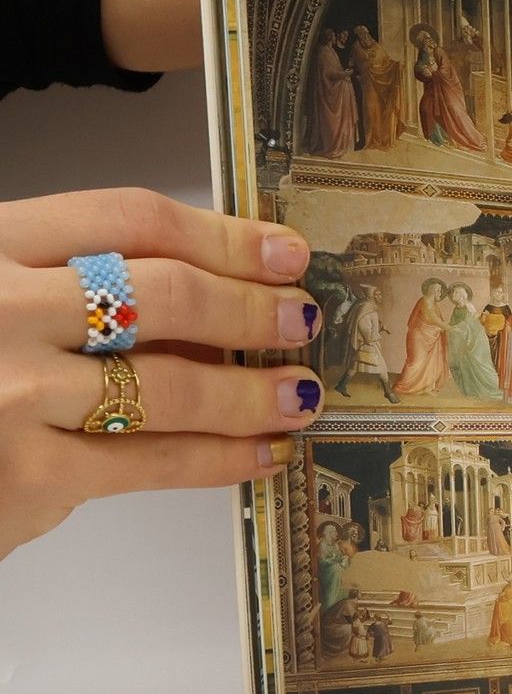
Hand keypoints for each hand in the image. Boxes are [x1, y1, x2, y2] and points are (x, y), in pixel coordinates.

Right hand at [0, 190, 323, 561]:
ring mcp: (11, 392)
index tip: (282, 251)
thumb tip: (207, 296)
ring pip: (171, 385)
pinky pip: (153, 463)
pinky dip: (222, 459)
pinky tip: (260, 454)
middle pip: (164, 292)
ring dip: (251, 391)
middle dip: (250, 306)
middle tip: (301, 317)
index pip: (127, 218)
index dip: (222, 233)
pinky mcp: (27, 475)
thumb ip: (63, 285)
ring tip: (299, 393)